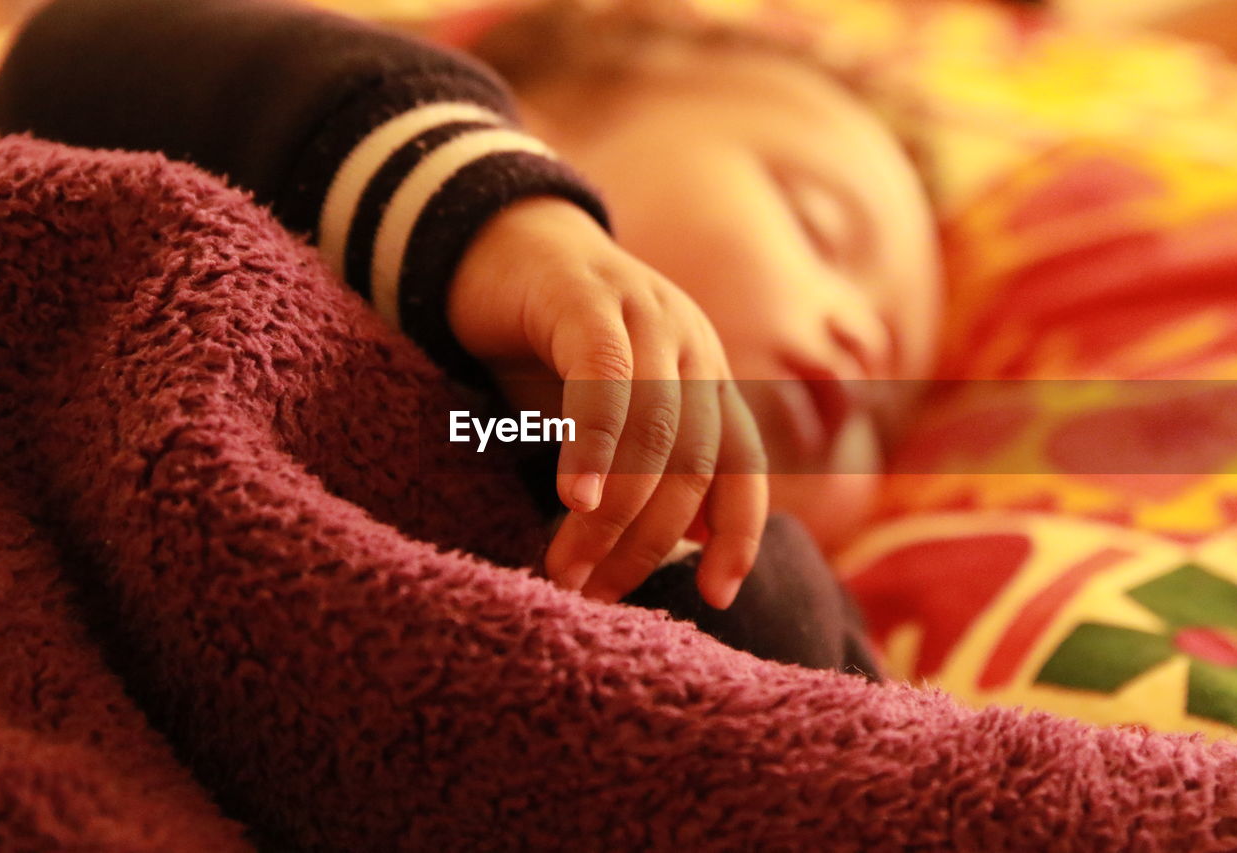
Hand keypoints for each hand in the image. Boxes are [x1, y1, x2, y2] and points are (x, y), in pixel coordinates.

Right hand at [448, 197, 767, 608]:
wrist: (495, 242)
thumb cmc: (547, 347)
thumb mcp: (602, 416)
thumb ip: (639, 468)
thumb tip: (679, 544)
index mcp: (704, 378)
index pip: (742, 465)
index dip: (740, 534)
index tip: (715, 597)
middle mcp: (691, 345)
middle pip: (694, 461)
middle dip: (647, 542)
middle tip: (595, 593)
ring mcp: (647, 315)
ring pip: (654, 431)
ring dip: (613, 513)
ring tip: (569, 568)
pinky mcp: (590, 296)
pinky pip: (605, 379)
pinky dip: (594, 444)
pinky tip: (572, 497)